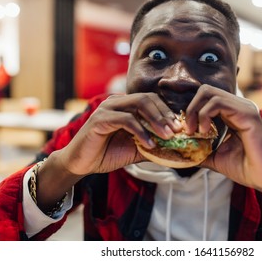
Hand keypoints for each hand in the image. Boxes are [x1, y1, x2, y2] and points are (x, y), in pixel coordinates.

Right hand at [55, 93, 181, 175]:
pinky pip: (126, 120)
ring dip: (156, 121)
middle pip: (147, 99)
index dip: (167, 112)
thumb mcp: (136, 149)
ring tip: (167, 136)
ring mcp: (107, 108)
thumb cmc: (108, 153)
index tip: (180, 127)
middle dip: (164, 115)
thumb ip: (153, 144)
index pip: (152, 100)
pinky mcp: (100, 119)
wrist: (82, 164)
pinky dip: (141, 131)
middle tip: (176, 131)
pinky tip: (149, 144)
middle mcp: (117, 102)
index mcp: (125, 105)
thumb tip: (177, 148)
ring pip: (138, 104)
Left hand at [185, 85, 261, 191]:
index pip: (206, 99)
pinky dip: (204, 114)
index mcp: (232, 114)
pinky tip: (204, 131)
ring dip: (194, 111)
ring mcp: (243, 107)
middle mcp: (238, 107)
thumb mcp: (216, 158)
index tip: (184, 130)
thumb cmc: (247, 169)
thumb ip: (201, 152)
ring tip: (193, 131)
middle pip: (205, 91)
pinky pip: (218, 102)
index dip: (191, 111)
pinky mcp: (247, 113)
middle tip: (186, 129)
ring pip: (209, 92)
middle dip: (190, 108)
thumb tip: (180, 153)